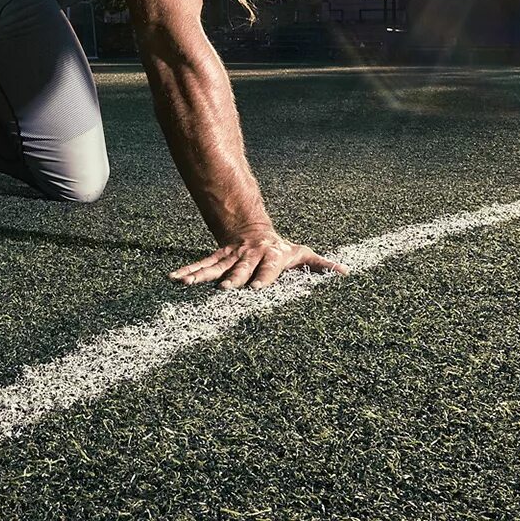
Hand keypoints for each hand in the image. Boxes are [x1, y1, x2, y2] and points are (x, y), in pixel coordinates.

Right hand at [169, 230, 348, 288]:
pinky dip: (187, 272)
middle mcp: (248, 257)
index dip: (262, 277)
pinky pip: (201, 266)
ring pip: (215, 267)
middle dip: (232, 279)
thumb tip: (346, 273)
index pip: (268, 267)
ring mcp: (230, 258)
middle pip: (240, 268)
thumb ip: (321, 265)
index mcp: (270, 256)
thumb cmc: (282, 250)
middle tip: (224, 290)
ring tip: (186, 284)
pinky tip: (173, 279)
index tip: (255, 290)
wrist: (253, 230)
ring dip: (201, 276)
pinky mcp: (217, 260)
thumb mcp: (302, 254)